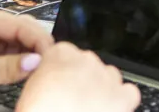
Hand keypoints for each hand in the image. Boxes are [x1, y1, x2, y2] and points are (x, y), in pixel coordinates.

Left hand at [0, 9, 51, 108]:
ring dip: (31, 55)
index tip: (52, 58)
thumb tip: (38, 62)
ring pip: (18, 42)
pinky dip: (21, 62)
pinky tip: (30, 72)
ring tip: (44, 70)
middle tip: (51, 65)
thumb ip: (6, 67)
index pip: (19, 24)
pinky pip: (10, 54)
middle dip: (37, 45)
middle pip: (21, 30)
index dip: (38, 39)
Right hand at [15, 42, 141, 111]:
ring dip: (102, 88)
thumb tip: (51, 83)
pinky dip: (122, 100)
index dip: (61, 70)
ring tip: (90, 107)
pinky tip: (110, 109)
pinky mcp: (122, 98)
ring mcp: (106, 78)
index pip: (63, 52)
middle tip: (72, 100)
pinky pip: (129, 92)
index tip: (59, 82)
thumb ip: (44, 78)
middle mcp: (85, 62)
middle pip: (87, 63)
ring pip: (109, 75)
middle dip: (82, 79)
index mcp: (59, 56)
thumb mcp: (29, 93)